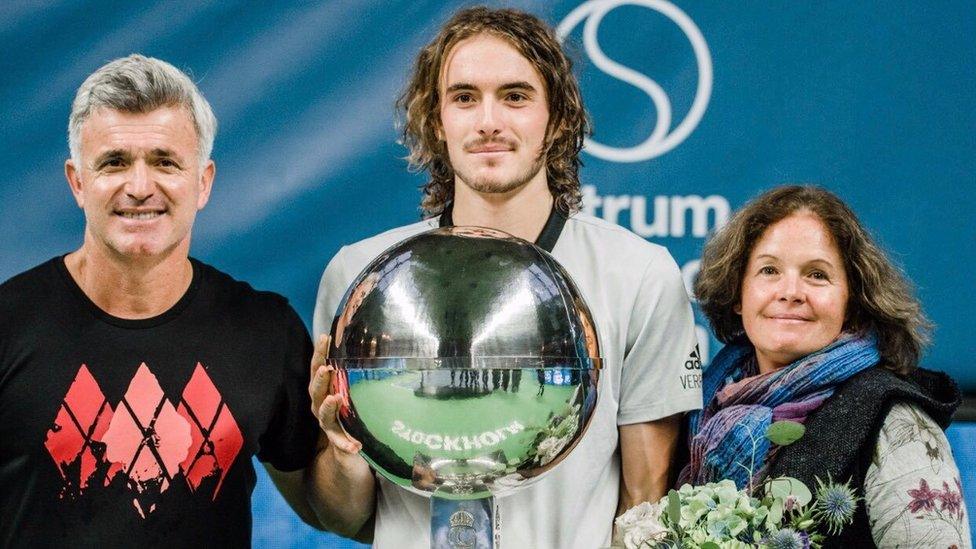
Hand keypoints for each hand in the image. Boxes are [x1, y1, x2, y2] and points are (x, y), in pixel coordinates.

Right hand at [309, 334, 362, 455]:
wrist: (344, 444)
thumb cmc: (345, 407)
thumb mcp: (347, 387)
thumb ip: (350, 371)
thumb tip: (363, 341)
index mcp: (323, 391)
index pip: (318, 369)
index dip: (319, 354)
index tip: (323, 338)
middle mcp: (321, 406)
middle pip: (316, 390)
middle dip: (320, 379)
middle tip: (326, 368)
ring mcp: (327, 424)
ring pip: (324, 415)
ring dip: (328, 407)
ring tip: (334, 399)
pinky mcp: (337, 440)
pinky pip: (341, 444)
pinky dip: (346, 445)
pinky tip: (356, 447)